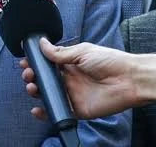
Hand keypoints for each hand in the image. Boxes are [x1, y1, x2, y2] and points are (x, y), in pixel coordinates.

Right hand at [20, 38, 138, 118]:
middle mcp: (70, 79)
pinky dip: (46, 112)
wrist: (130, 80)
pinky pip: (59, 112)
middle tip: (28, 75)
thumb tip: (42, 43)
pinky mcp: (78, 109)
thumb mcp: (83, 52)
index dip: (36, 63)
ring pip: (49, 95)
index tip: (25, 62)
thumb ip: (60, 52)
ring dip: (37, 92)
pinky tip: (37, 110)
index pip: (48, 64)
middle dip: (33, 77)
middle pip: (45, 80)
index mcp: (71, 64)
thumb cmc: (111, 62)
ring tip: (32, 88)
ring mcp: (73, 94)